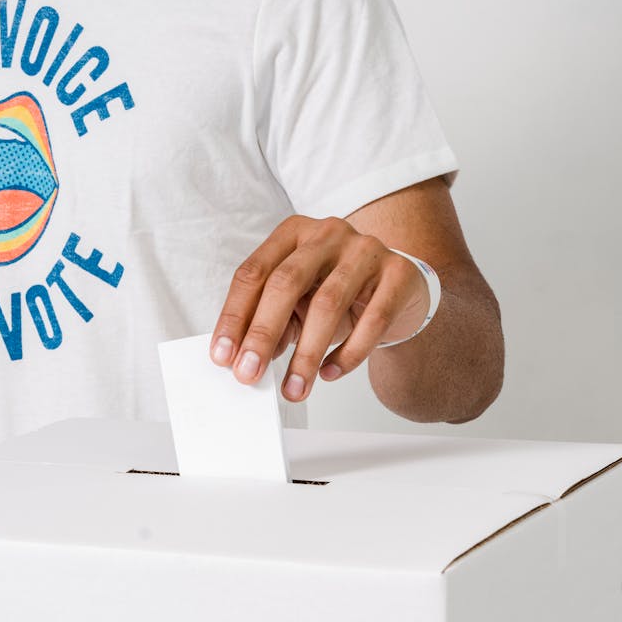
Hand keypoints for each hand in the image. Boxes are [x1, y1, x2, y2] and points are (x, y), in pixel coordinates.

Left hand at [209, 214, 431, 400]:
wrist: (399, 290)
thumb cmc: (339, 293)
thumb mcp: (300, 302)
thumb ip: (275, 320)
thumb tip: (247, 356)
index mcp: (293, 233)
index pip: (254, 273)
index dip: (235, 317)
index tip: (222, 356)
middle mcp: (328, 234)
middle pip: (286, 283)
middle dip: (263, 333)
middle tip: (249, 373)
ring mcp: (366, 250)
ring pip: (328, 303)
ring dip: (306, 353)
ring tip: (294, 388)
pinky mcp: (399, 274)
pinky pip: (372, 320)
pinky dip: (348, 353)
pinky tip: (330, 373)